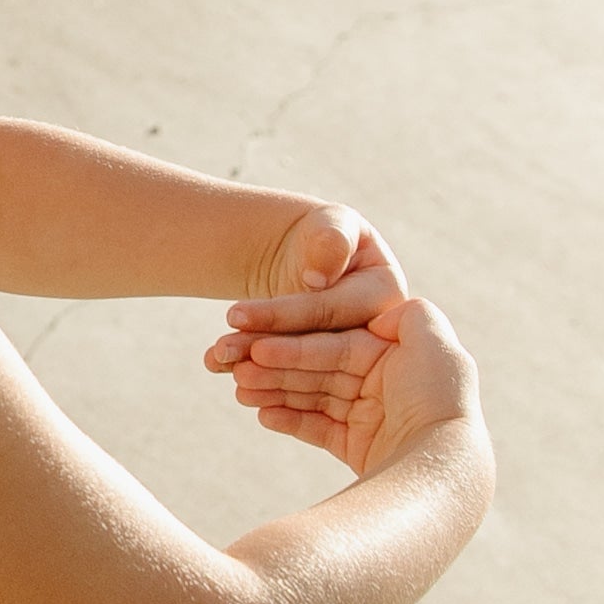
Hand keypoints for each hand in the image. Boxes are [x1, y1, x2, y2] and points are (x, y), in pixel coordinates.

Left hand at [205, 203, 407, 375]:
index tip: (235, 314)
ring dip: (253, 368)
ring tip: (214, 359)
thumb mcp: (334, 225)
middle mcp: (376, 339)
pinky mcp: (325, 373)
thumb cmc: (326, 235)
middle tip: (221, 349)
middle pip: (312, 348)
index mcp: (389, 301)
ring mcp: (351, 361)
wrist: (310, 261)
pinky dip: (254, 373)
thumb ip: (332, 242)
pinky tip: (217, 367)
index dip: (284, 314)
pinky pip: (290, 377)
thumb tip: (317, 278)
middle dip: (262, 347)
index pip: (330, 311)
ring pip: (297, 369)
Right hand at [222, 293, 483, 478]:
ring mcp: (371, 417)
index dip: (295, 345)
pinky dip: (289, 420)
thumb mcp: (434, 344)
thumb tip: (383, 313)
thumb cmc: (437, 401)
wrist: (442, 469)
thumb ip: (411, 316)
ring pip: (312, 398)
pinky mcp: (359, 448)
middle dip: (276, 368)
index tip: (258, 345)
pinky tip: (261, 413)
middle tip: (234, 367)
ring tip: (239, 389)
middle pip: (319, 371)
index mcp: (396, 356)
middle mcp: (384, 384)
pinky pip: (317, 429)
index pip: (335, 344)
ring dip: (274, 392)